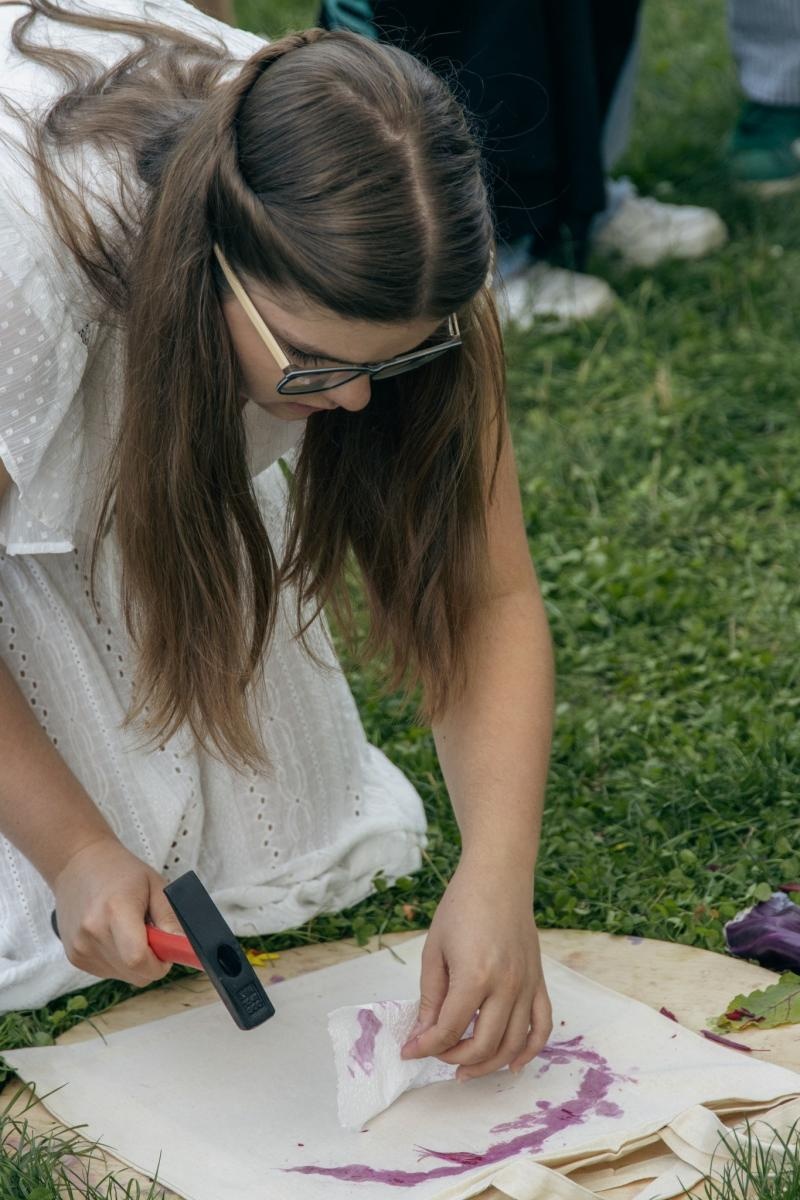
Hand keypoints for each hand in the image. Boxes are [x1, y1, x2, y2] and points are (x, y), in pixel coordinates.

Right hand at [51, 836, 182, 986]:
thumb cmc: (121, 871)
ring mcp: (80, 948)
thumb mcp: (156, 885)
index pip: (138, 960)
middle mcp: (93, 933)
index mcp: (116, 911)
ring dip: (135, 962)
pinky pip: (109, 972)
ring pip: (124, 976)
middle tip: (152, 935)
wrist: (78, 864)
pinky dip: (119, 961)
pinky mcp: (74, 957)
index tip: (168, 951)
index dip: (159, 963)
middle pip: (134, 973)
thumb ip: (171, 919)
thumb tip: (184, 949)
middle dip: (152, 962)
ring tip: (130, 930)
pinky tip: (115, 936)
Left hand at [400, 856, 551, 1078]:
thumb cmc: (461, 907)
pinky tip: (512, 1063)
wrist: (498, 878)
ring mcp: (527, 986)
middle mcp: (506, 986)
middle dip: (454, 1058)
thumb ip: (431, 996)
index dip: (426, 1046)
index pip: (449, 1029)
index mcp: (475, 976)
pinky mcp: (539, 982)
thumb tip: (424, 1034)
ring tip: (465, 1069)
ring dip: (488, 1064)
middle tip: (436, 1055)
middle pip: (483, 1045)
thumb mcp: (434, 949)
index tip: (409, 1051)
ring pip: (512, 1045)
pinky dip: (529, 1051)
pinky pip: (541, 1027)